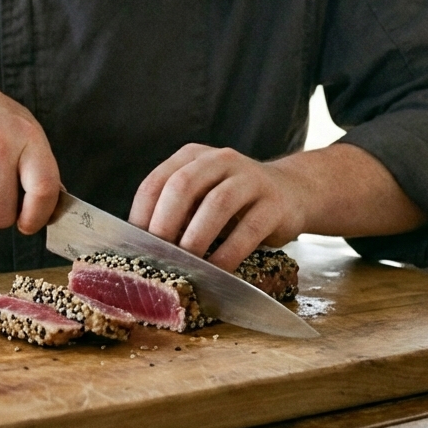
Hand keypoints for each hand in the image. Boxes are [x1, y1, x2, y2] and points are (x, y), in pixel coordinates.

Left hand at [128, 144, 307, 270]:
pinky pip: (249, 229)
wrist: (292, 193)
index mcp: (192, 157)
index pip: (157, 181)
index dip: (143, 213)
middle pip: (183, 185)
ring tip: (186, 264)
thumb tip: (143, 249)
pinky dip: (229, 253)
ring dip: (196, 238)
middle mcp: (220, 160)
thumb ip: (177, 212)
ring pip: (217, 203)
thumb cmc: (234, 202)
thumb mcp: (202, 197)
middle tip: (158, 254)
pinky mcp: (275, 203)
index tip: (136, 245)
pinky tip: (218, 270)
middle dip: (165, 223)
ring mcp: (250, 178)